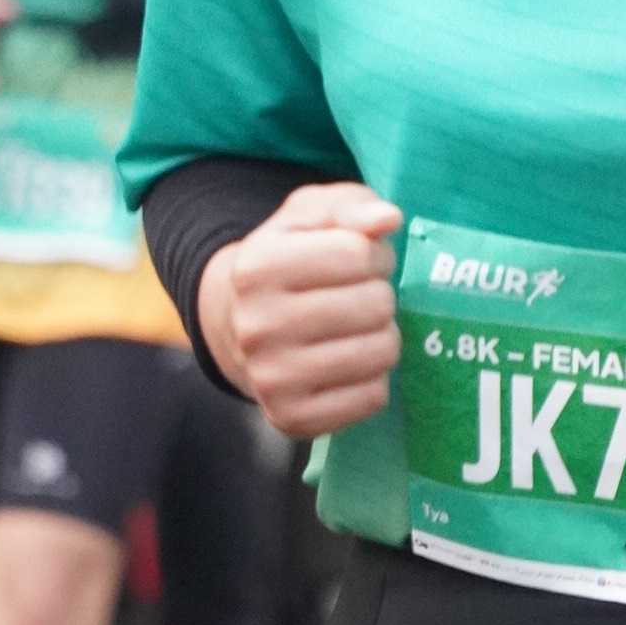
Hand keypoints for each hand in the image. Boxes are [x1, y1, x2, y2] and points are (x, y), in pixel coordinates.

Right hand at [199, 183, 403, 440]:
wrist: (236, 326)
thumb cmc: (288, 259)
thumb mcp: (308, 216)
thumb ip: (350, 205)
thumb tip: (388, 218)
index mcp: (257, 266)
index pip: (358, 254)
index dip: (375, 254)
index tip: (363, 261)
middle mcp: (257, 325)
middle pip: (374, 305)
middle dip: (379, 295)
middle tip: (361, 297)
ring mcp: (271, 378)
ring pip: (380, 352)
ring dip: (383, 336)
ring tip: (359, 328)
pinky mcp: (291, 419)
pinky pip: (373, 398)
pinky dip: (375, 378)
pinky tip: (351, 363)